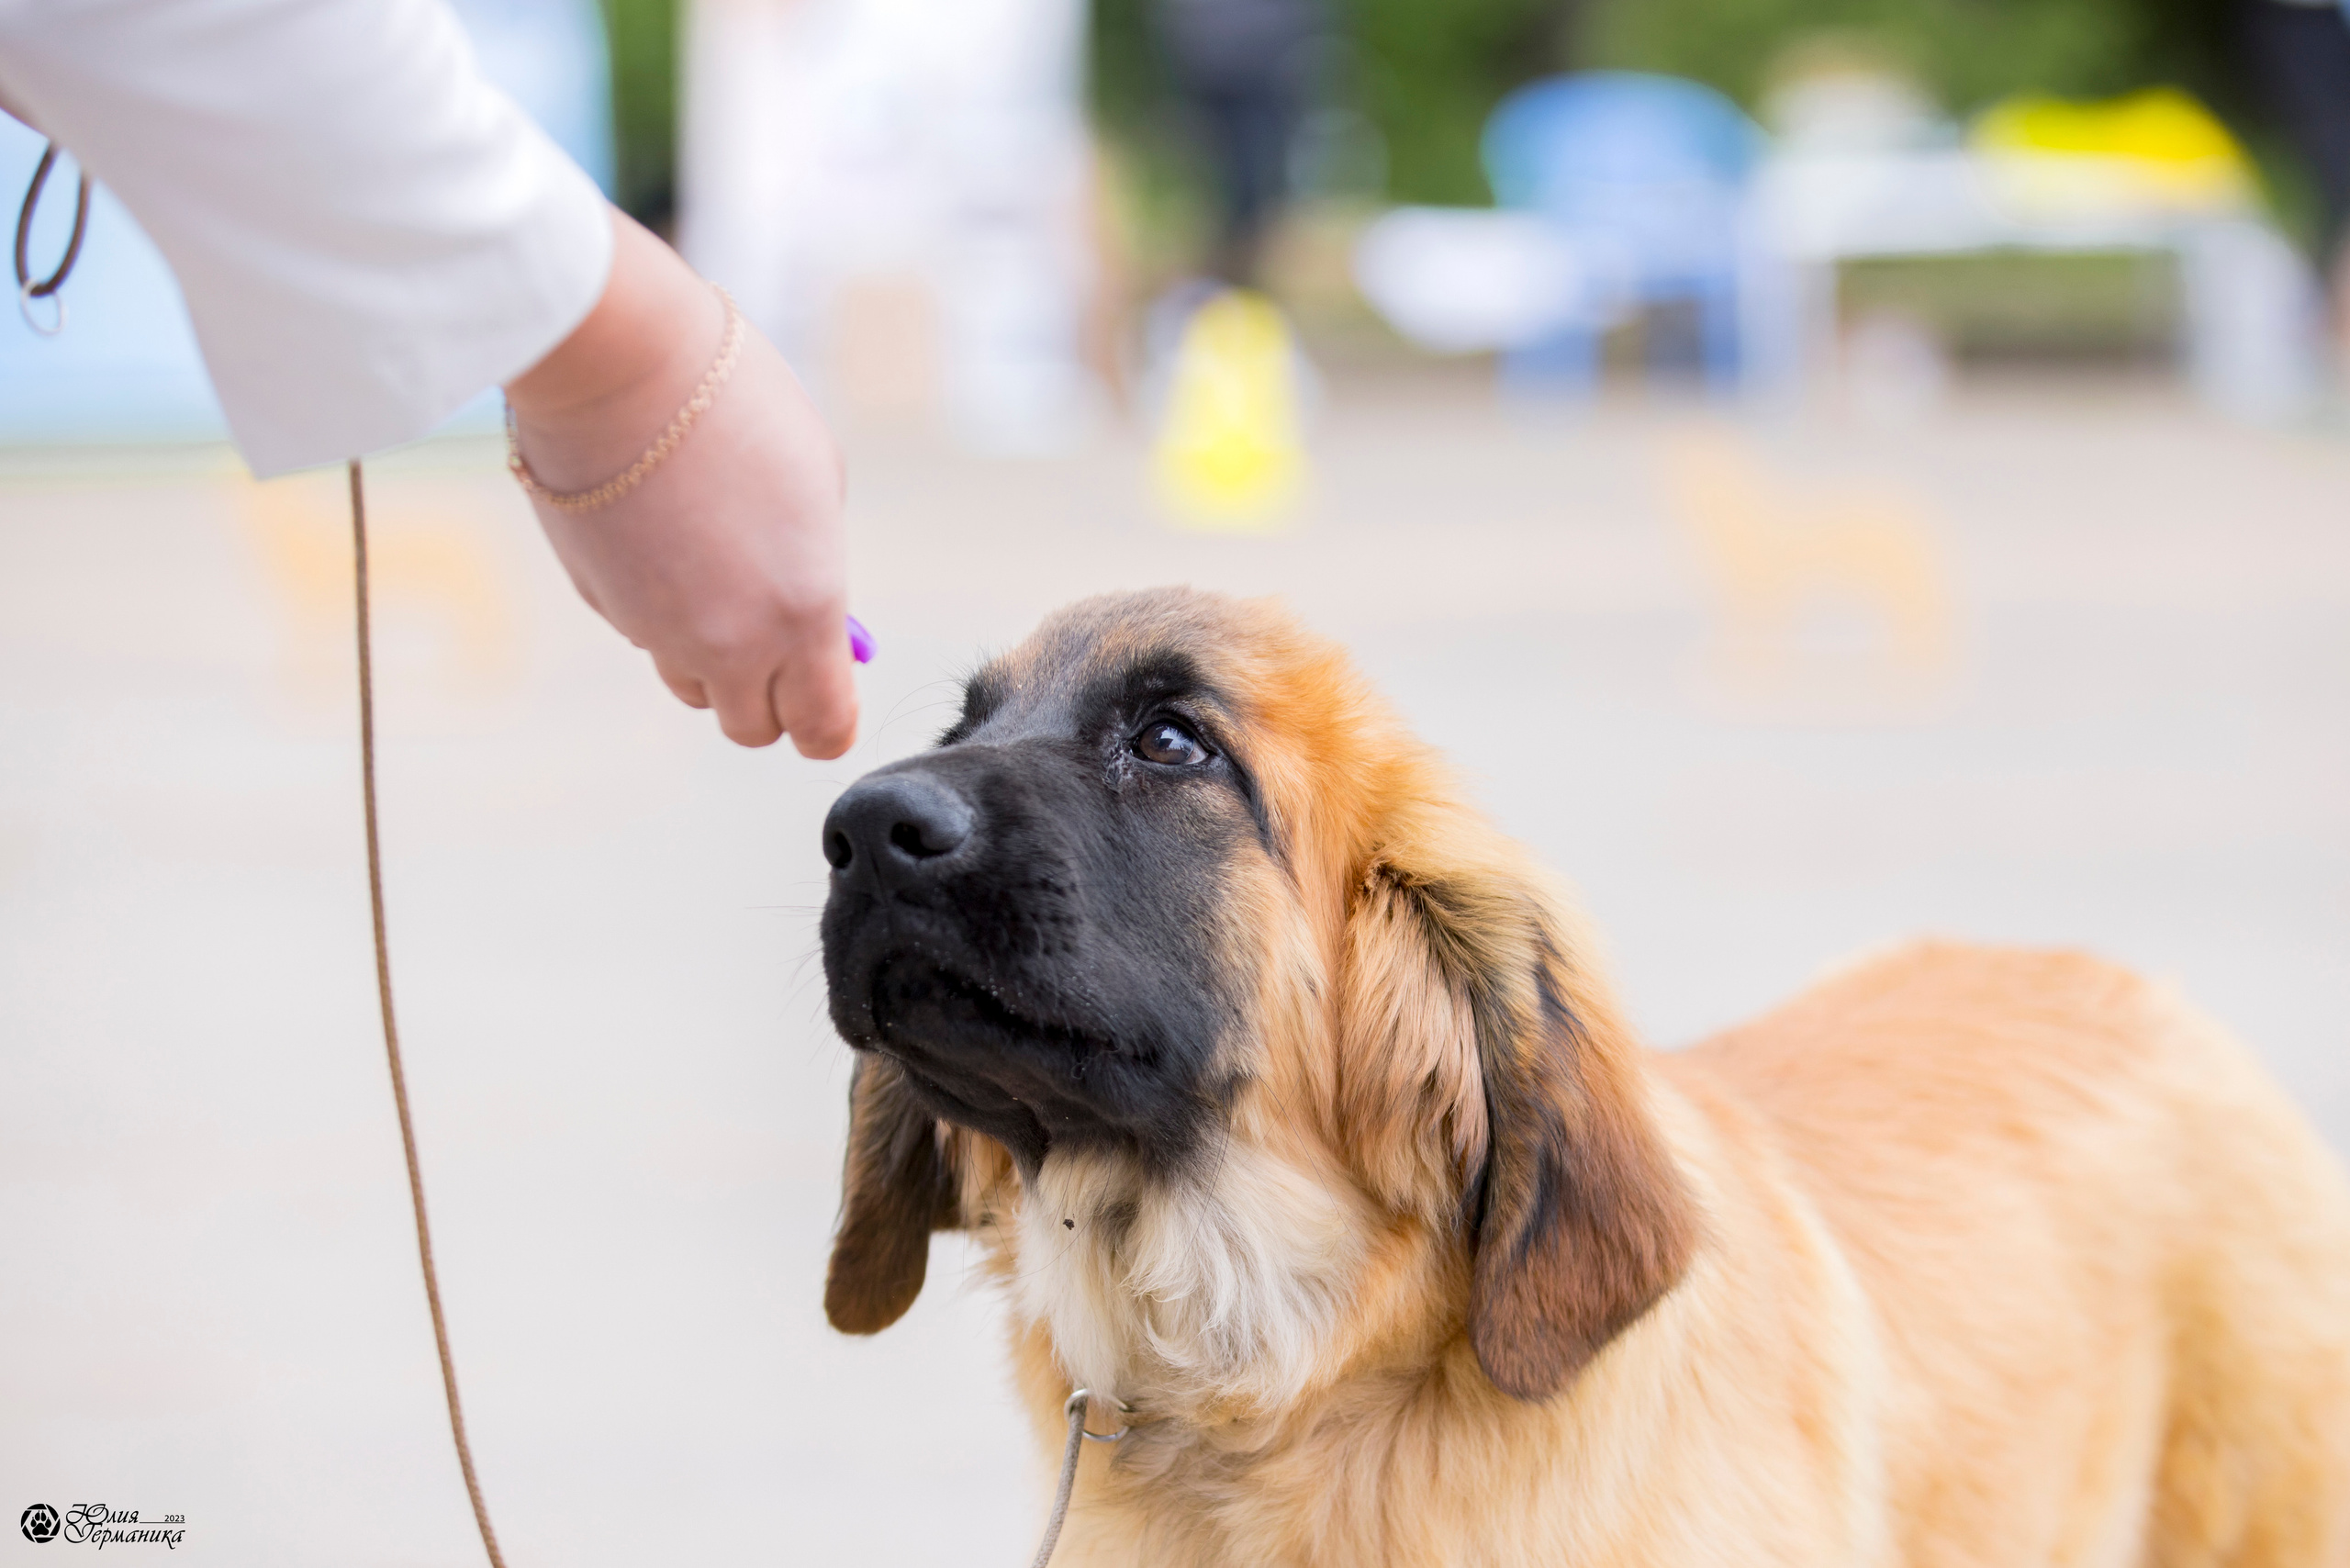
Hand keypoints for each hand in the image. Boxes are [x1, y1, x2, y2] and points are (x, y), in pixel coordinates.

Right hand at [505, 211, 857, 755]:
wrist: (617, 365)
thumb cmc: (737, 403)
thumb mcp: (817, 484)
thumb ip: (819, 568)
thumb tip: (816, 617)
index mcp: (800, 617)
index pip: (821, 728)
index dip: (827, 724)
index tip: (829, 702)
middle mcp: (727, 644)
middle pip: (752, 728)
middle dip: (770, 700)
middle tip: (779, 652)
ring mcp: (655, 631)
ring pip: (693, 687)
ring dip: (712, 663)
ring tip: (720, 584)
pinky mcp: (601, 605)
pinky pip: (644, 633)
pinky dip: (661, 611)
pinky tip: (666, 541)